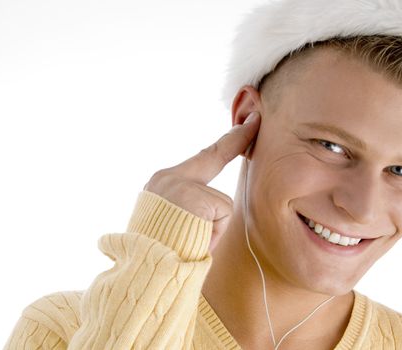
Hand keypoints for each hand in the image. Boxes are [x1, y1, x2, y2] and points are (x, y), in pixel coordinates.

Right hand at [143, 111, 260, 252]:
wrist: (145, 267)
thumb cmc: (160, 251)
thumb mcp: (169, 221)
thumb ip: (192, 205)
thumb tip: (219, 207)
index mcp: (162, 183)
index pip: (202, 157)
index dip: (227, 141)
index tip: (247, 124)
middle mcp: (169, 178)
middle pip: (213, 158)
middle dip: (236, 138)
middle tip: (255, 119)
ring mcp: (183, 185)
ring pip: (221, 204)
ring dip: (212, 227)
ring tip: (190, 240)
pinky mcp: (197, 199)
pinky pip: (222, 215)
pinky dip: (214, 233)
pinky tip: (196, 240)